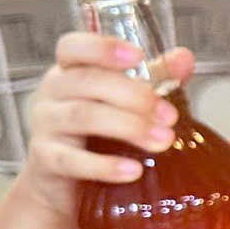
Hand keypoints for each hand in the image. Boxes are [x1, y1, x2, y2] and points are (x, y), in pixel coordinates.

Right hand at [14, 32, 193, 217]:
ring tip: (163, 140)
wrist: (63, 181)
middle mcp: (52, 93)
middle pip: (87, 82)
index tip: (137, 56)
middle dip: (134, 96)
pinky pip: (72, 161)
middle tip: (169, 115)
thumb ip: (153, 75)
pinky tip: (133, 170)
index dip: (102, 47)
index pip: (73, 47)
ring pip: (83, 117)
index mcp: (70, 71)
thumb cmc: (95, 130)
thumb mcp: (124, 98)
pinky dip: (105, 166)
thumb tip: (184, 58)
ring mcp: (45, 126)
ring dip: (128, 127)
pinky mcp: (46, 161)